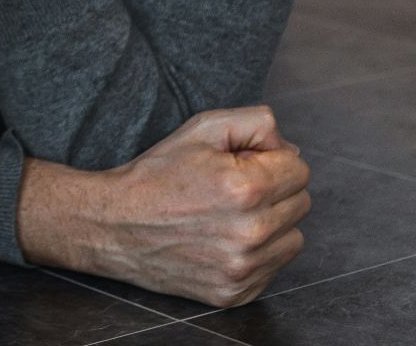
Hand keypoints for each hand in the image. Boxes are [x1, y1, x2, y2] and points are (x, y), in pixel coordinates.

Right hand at [17, 107, 310, 307]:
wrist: (114, 226)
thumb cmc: (157, 175)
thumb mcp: (202, 128)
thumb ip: (256, 123)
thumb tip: (290, 149)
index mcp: (245, 188)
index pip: (300, 169)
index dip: (271, 160)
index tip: (242, 164)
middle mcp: (250, 233)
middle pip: (301, 202)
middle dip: (274, 189)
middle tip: (232, 189)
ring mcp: (243, 268)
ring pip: (293, 238)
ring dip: (271, 223)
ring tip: (230, 215)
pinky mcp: (235, 293)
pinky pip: (274, 268)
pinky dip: (257, 253)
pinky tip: (224, 240)